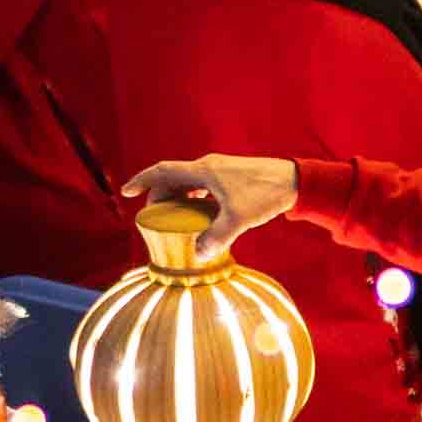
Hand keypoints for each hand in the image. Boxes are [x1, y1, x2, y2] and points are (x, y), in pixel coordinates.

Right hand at [122, 155, 299, 242]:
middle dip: (159, 196)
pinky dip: (195, 199)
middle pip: (173, 178)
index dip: (142, 180)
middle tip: (153, 217)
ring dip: (177, 198)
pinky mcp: (232, 177)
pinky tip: (200, 215)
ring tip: (173, 218)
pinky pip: (204, 186)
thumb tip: (198, 255)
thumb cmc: (265, 194)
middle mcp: (209, 166)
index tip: (126, 192)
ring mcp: (221, 170)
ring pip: (189, 182)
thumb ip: (216, 237)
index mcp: (204, 170)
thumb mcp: (238, 219)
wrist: (294, 180)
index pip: (163, 171)